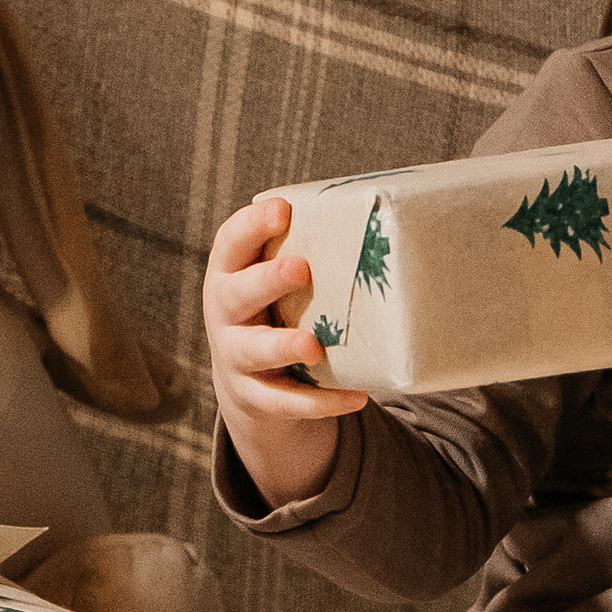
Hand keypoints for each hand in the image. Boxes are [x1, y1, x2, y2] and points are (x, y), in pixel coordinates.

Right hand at [203, 195, 368, 508]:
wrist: (248, 377)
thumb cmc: (277, 306)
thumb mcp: (276, 278)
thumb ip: (311, 250)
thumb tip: (386, 212)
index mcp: (230, 273)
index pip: (231, 243)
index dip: (252, 225)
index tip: (282, 208)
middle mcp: (226, 313)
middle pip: (237, 295)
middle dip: (267, 281)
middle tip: (301, 268)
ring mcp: (237, 357)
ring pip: (254, 351)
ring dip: (283, 347)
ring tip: (314, 346)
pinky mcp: (256, 396)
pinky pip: (286, 402)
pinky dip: (320, 401)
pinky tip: (356, 396)